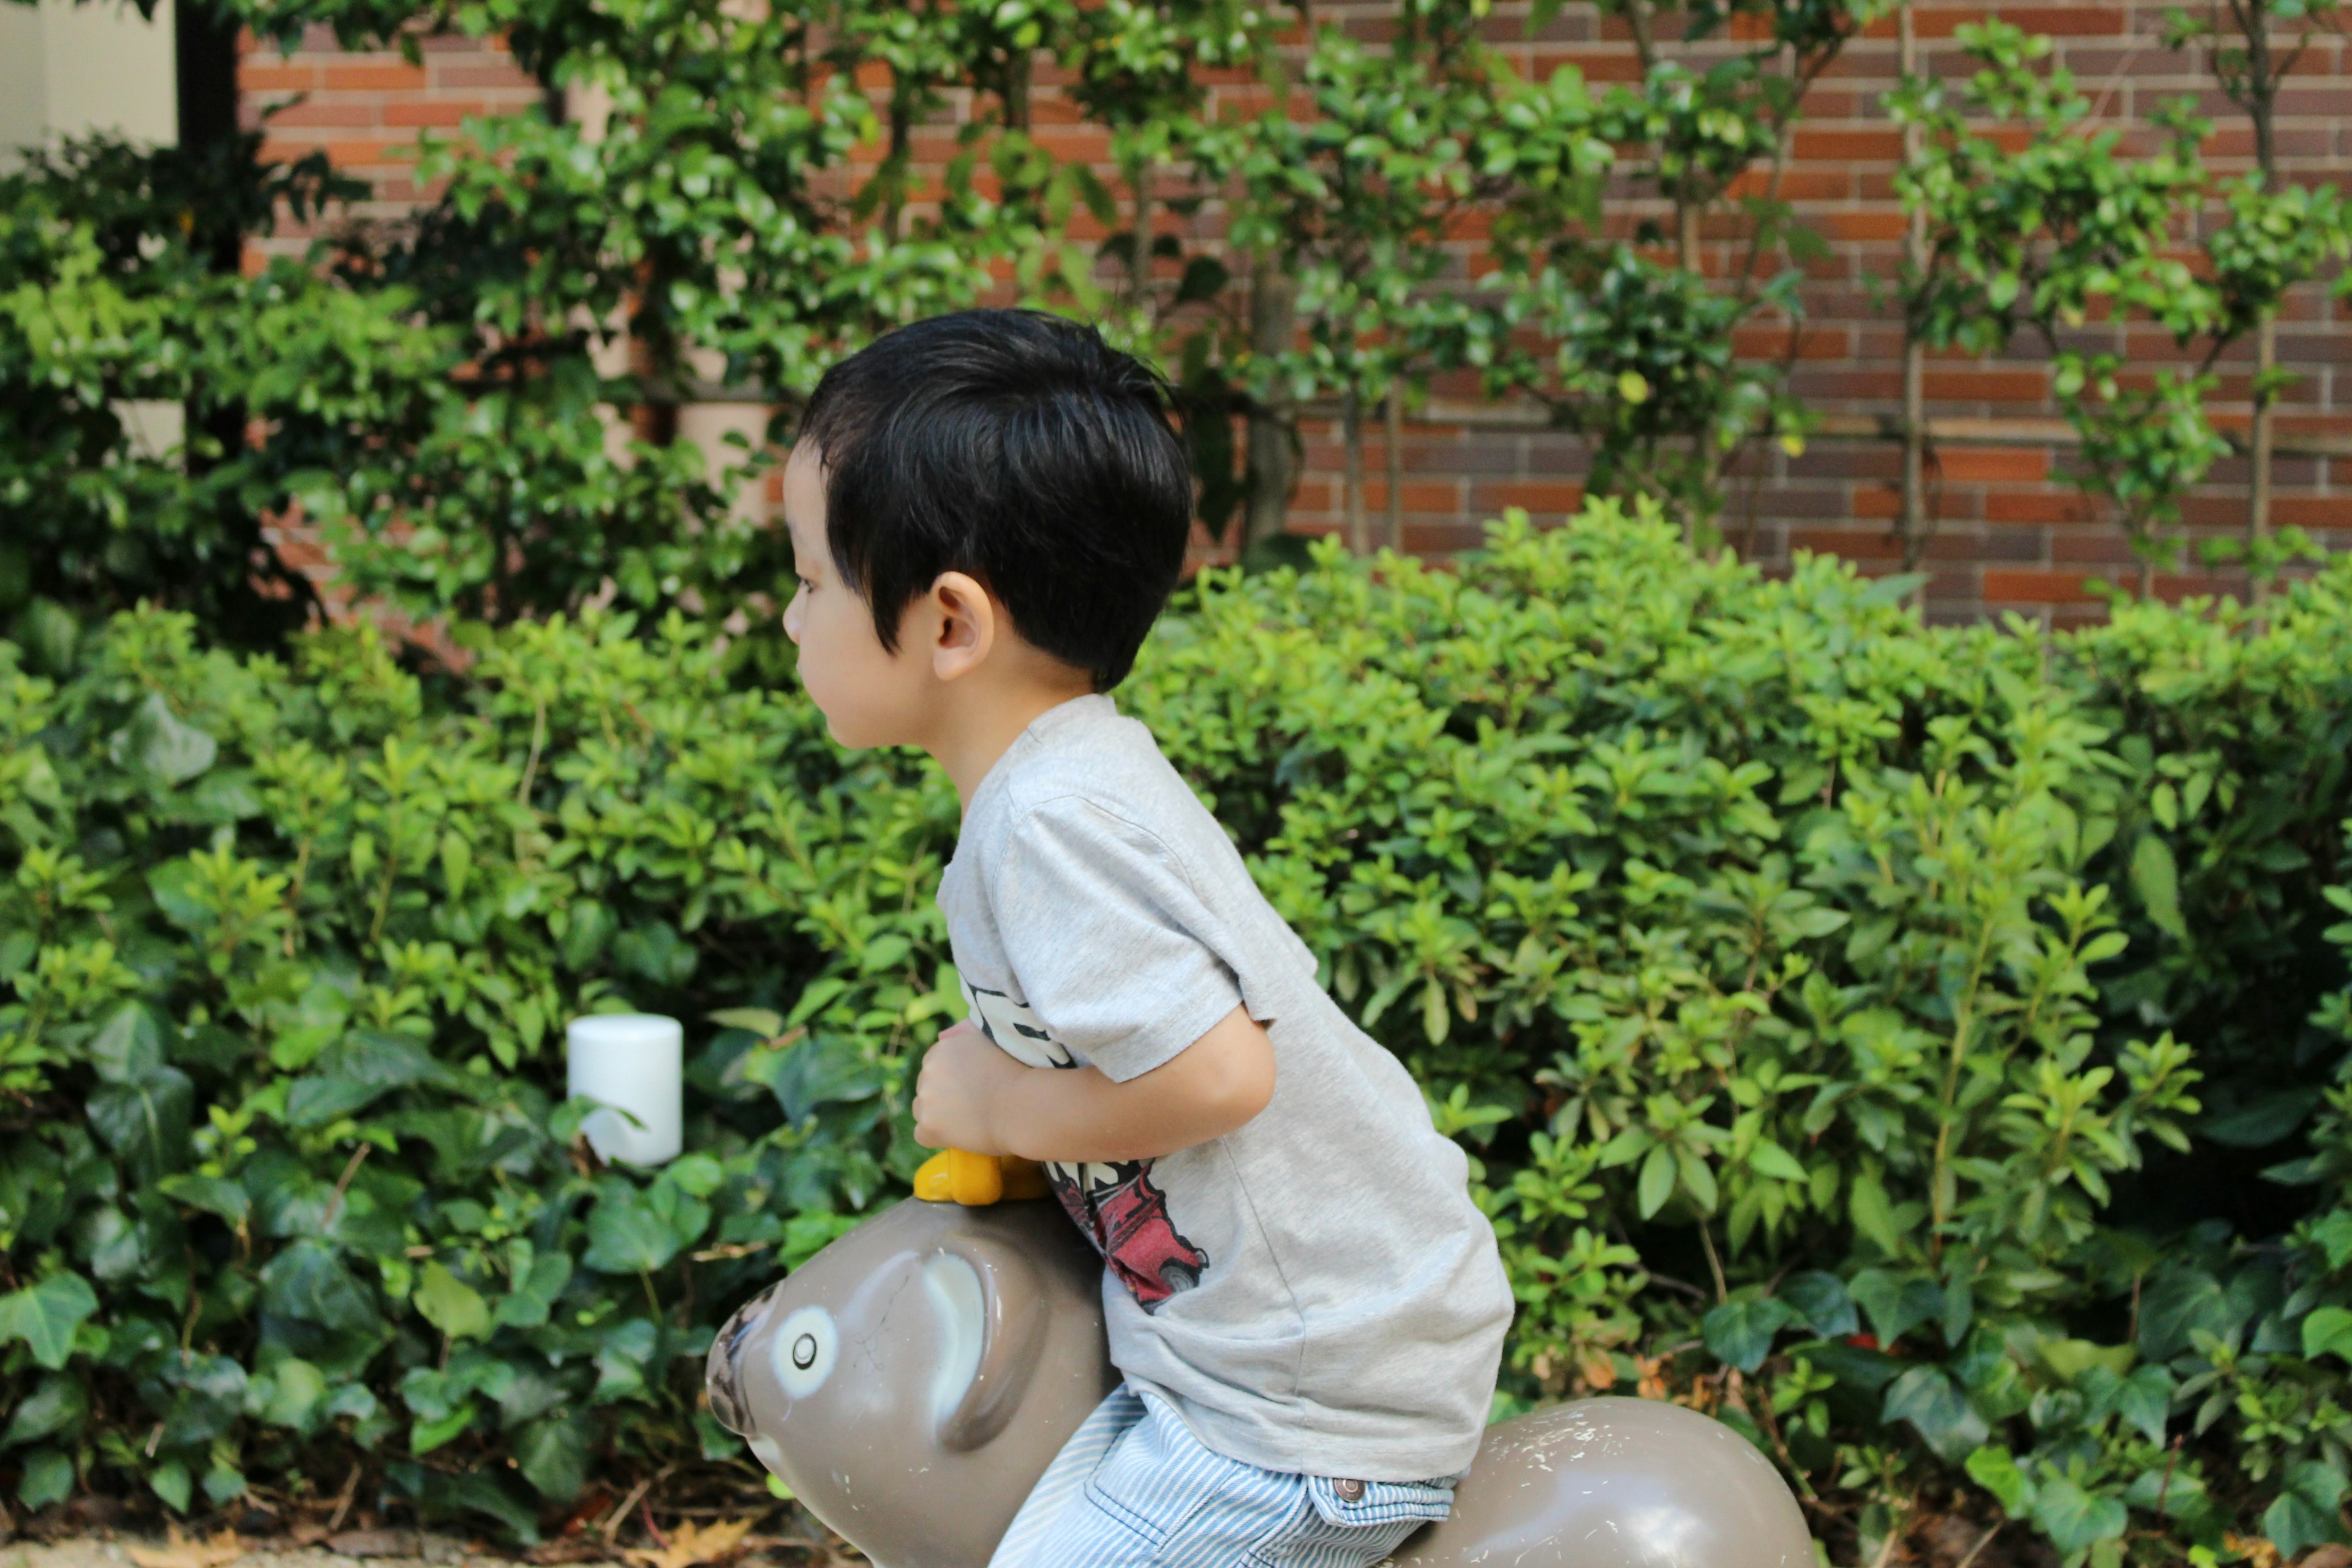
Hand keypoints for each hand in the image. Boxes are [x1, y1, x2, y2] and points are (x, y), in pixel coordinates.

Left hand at [912, 1021, 1026, 1153]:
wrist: (1023, 1105)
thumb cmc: (1016, 1072)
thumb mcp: (990, 1038)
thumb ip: (964, 1032)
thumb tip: (941, 1036)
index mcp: (942, 1048)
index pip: (935, 1066)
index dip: (953, 1079)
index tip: (972, 1087)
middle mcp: (928, 1070)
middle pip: (927, 1086)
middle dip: (943, 1095)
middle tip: (973, 1104)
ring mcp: (926, 1099)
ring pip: (922, 1109)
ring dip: (937, 1115)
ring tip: (966, 1120)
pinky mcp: (929, 1126)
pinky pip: (921, 1135)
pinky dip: (936, 1137)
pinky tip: (957, 1135)